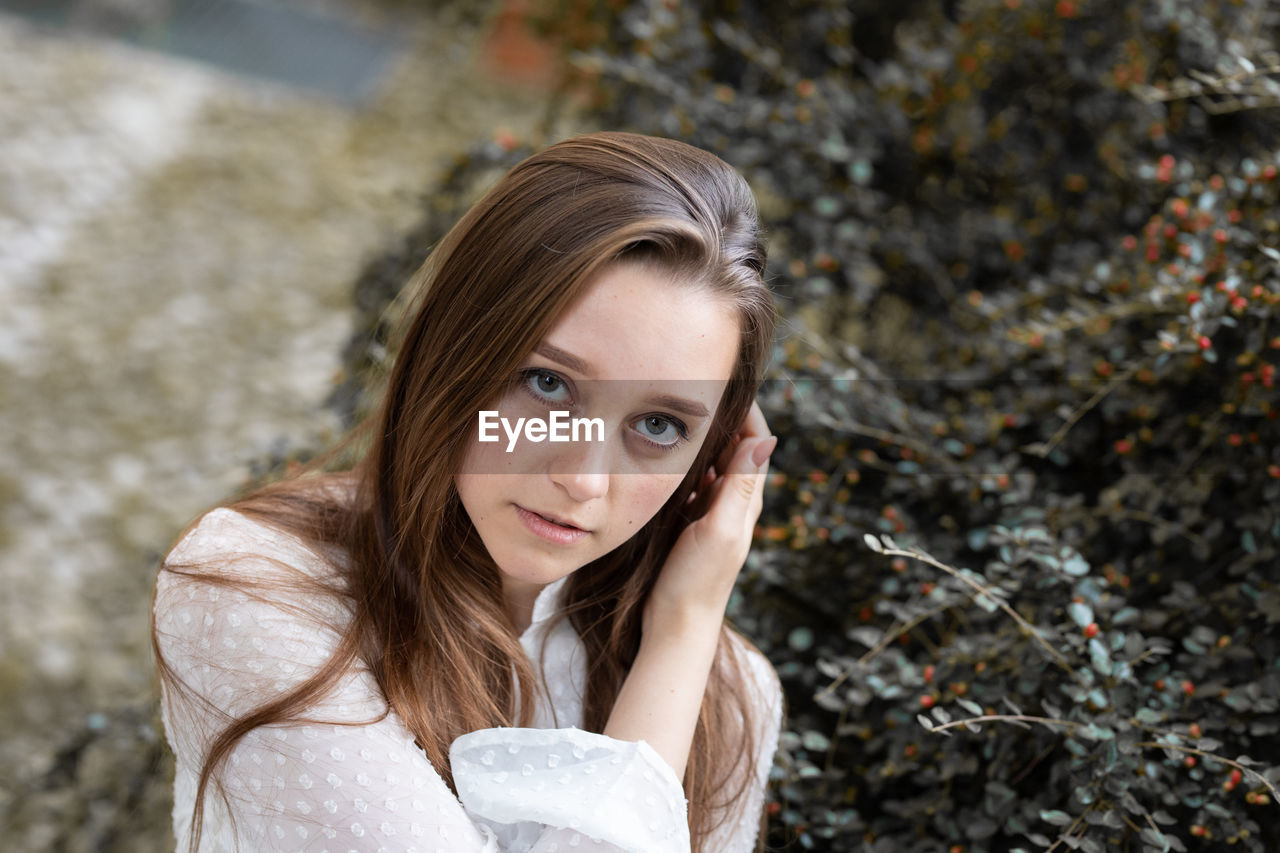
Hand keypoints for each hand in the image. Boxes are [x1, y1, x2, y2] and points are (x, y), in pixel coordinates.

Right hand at [644, 401, 775, 632]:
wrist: (676, 624)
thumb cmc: (697, 581)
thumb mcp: (719, 530)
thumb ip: (738, 487)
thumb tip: (763, 440)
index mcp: (746, 501)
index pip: (756, 442)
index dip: (744, 410)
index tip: (723, 382)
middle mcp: (733, 503)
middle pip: (734, 447)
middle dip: (720, 417)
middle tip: (695, 388)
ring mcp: (711, 512)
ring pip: (711, 463)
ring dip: (699, 438)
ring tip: (677, 411)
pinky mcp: (691, 522)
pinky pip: (691, 482)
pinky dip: (682, 463)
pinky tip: (662, 454)